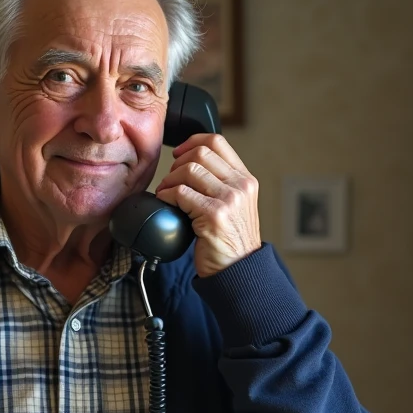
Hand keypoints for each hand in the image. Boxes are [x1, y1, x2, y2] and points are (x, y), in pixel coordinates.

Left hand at [154, 134, 260, 277]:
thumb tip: (190, 163)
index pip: (217, 141)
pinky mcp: (214, 215)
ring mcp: (229, 200)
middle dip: (177, 164)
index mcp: (245, 179)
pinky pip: (181, 193)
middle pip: (200, 153)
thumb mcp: (235, 205)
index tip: (178, 153)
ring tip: (167, 195)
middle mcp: (240, 186)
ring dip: (169, 181)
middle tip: (171, 181)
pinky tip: (167, 205)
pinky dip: (167, 196)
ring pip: (188, 170)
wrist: (239, 270)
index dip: (192, 142)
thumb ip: (221, 183)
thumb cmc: (231, 241)